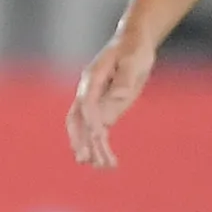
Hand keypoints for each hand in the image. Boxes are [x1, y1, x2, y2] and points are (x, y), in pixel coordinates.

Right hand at [66, 39, 155, 169]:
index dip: (92, 120)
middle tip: (86, 159)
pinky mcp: (104, 110)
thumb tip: (119, 95)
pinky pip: (98, 131)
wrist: (133, 44)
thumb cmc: (134, 50)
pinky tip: (108, 162)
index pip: (86, 103)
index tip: (100, 136)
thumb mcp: (134, 60)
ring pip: (86, 129)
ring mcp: (94, 102)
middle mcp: (88, 92)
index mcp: (92, 78)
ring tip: (102, 167)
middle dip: (80, 139)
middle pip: (77, 119)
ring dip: (91, 148)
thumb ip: (125, 77)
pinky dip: (101, 147)